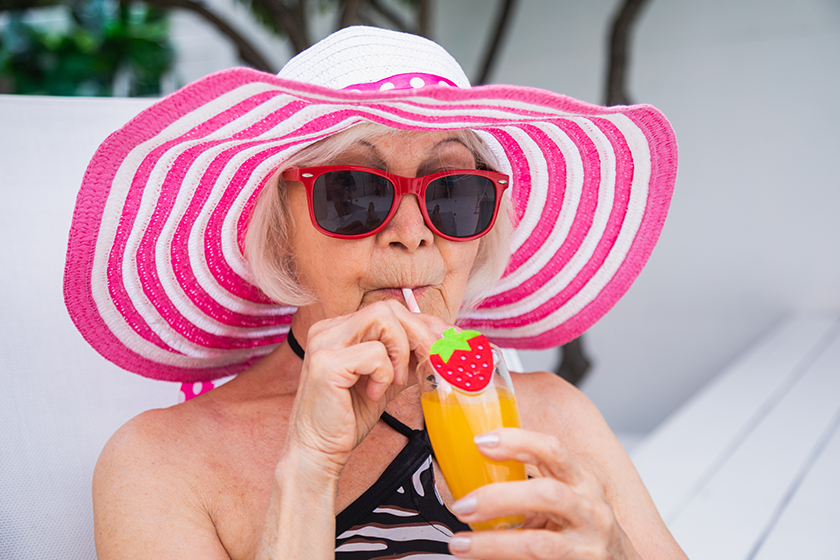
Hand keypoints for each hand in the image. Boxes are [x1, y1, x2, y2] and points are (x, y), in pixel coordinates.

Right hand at [284, 300, 444, 474]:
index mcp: (340, 329)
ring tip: (395, 380)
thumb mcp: (385, 380)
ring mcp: (324, 343)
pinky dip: (383, 374)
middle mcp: (329, 329)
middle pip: (388, 309)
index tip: (445, 343)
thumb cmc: (349, 417)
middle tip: (434, 359)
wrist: (320, 450)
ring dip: (401, 351)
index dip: (423, 324)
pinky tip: (373, 394)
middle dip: (420, 333)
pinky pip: (374, 353)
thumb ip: (406, 360)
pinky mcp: (326, 363)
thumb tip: (440, 346)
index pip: (390, 311)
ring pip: (383, 320)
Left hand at [447, 428, 641, 559]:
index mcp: (581, 480)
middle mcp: (589, 509)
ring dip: (493, 543)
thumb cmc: (585, 528)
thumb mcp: (566, 497)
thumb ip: (531, 486)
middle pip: (547, 494)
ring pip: (539, 543)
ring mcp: (587, 545)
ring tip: (461, 544)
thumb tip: (474, 474)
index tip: (481, 441)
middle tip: (462, 505)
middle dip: (499, 498)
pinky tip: (482, 559)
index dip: (517, 441)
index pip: (553, 450)